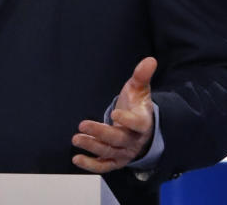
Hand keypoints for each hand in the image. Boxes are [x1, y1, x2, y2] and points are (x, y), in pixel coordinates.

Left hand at [71, 57, 156, 172]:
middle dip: (100, 133)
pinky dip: (91, 165)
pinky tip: (76, 158)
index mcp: (143, 122)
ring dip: (92, 147)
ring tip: (76, 138)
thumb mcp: (139, 89)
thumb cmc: (137, 106)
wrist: (140, 129)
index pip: (137, 123)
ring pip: (109, 152)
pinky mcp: (116, 160)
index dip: (127, 120)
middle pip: (118, 139)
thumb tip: (150, 59)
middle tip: (82, 125)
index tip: (114, 113)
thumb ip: (142, 75)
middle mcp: (134, 140)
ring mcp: (125, 152)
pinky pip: (104, 166)